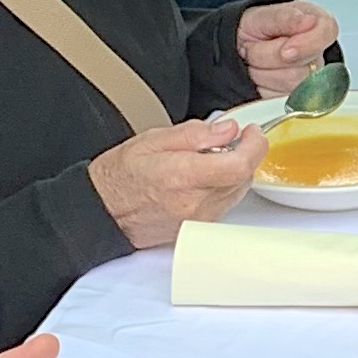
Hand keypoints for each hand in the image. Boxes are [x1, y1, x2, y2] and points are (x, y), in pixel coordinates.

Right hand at [88, 111, 266, 248]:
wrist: (102, 211)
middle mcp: (195, 203)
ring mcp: (199, 220)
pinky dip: (224, 185)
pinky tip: (205, 175)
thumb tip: (227, 130)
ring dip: (235, 170)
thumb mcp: (153, 140)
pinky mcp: (199, 228)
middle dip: (245, 154)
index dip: (254, 145)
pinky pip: (225, 203)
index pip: (239, 165)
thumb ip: (195, 134)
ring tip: (212, 156)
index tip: (252, 132)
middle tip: (232, 138)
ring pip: (238, 191)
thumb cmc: (120, 176)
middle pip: (243, 177)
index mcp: (183, 177)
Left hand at [234, 0, 335, 95]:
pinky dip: (262, 85)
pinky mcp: (297, 97)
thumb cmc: (258, 26)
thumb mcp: (264, 15)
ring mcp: (310, 78)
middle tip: (255, 46)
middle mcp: (319, 53)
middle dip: (269, 56)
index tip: (286, 49)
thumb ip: (286, 18)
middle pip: (303, 67)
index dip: (306, 45)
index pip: (326, 34)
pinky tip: (261, 73)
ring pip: (289, 84)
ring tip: (256, 58)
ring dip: (262, 71)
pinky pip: (280, 97)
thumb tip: (308, 21)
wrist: (240, 43)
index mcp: (319, 24)